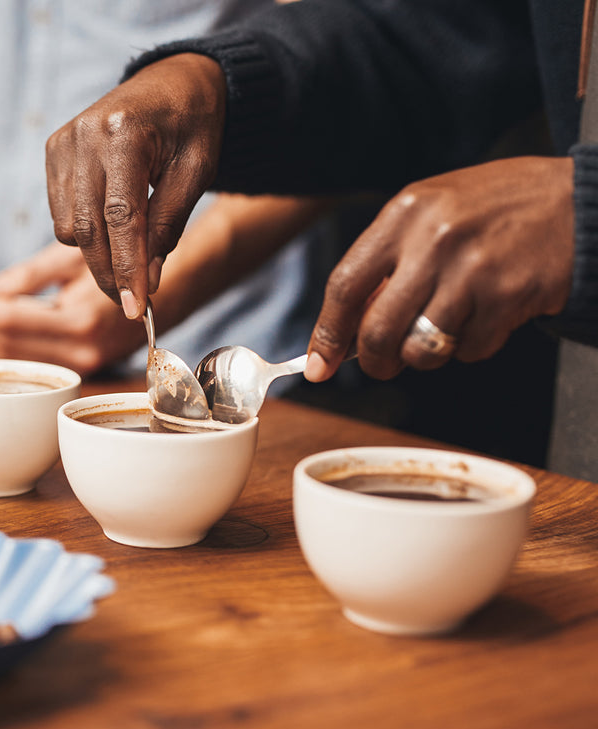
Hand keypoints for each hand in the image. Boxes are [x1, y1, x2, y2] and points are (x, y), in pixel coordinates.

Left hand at [0, 242, 142, 375]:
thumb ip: (18, 279)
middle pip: (5, 345)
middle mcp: (83, 352)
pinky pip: (32, 361)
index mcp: (81, 320)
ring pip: (14, 358)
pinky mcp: (82, 372)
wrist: (168, 289)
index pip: (8, 320)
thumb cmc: (118, 261)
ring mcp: (84, 367)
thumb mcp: (67, 259)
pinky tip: (2, 322)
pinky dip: (10, 342)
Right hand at [45, 53, 226, 318]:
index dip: (128, 267)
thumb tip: (147, 281)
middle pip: (89, 228)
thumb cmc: (192, 124)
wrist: (172, 80)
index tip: (137, 307)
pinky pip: (60, 214)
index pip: (122, 216)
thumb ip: (169, 225)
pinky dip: (84, 232)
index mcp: (125, 133)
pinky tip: (111, 227)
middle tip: (132, 304)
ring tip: (130, 257)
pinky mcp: (52, 151)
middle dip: (110, 273)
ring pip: (69, 227)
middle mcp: (84, 135)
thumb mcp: (197, 172)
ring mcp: (62, 142)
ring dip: (98, 254)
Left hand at [305, 156, 573, 381]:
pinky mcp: (507, 297)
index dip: (326, 334)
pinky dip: (473, 346)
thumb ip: (388, 261)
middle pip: (377, 330)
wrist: (578, 201)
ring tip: (446, 327)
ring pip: (421, 349)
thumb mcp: (431, 213)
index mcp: (404, 213)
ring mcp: (472, 269)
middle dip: (375, 361)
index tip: (318, 366)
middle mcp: (434, 239)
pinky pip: (469, 351)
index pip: (344, 284)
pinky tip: (488, 315)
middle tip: (383, 364)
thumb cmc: (495, 210)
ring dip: (426, 355)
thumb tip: (346, 327)